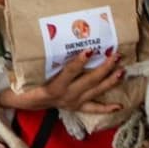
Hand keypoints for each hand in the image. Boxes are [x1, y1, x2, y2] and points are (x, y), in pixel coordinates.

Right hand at [9, 49, 123, 112]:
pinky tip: (119, 105)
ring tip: (121, 71)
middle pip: (89, 81)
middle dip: (104, 68)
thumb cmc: (27, 83)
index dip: (79, 61)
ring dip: (110, 81)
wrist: (26, 103)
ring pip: (95, 92)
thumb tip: (40, 38)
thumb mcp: (29, 71)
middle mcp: (67, 95)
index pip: (69, 72)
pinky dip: (107, 108)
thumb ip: (39, 59)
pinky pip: (94, 109)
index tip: (89, 50)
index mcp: (54, 87)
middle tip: (115, 55)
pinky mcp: (77, 108)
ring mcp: (74, 102)